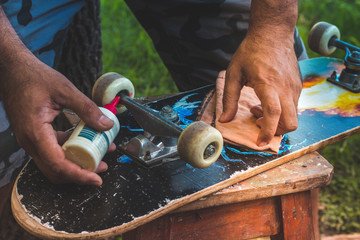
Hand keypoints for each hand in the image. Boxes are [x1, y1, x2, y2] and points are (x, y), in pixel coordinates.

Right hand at [1, 53, 113, 185]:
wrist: (12, 70)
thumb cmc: (32, 77)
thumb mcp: (64, 89)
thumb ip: (86, 108)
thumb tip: (106, 125)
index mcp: (35, 132)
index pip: (57, 165)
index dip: (78, 175)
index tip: (96, 179)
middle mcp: (30, 141)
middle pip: (55, 170)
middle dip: (80, 173)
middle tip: (101, 169)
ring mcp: (31, 140)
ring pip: (54, 163)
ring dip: (76, 163)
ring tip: (98, 156)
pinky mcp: (35, 135)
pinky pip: (52, 151)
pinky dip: (70, 151)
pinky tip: (84, 142)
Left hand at [219, 34, 301, 146]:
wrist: (273, 34)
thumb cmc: (250, 52)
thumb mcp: (234, 73)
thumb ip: (230, 98)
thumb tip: (225, 120)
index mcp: (268, 84)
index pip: (273, 113)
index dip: (267, 131)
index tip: (260, 143)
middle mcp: (285, 88)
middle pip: (290, 122)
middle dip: (275, 132)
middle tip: (256, 124)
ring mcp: (295, 88)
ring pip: (293, 117)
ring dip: (276, 122)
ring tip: (257, 109)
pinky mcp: (298, 87)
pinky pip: (293, 108)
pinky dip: (281, 113)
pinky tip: (266, 101)